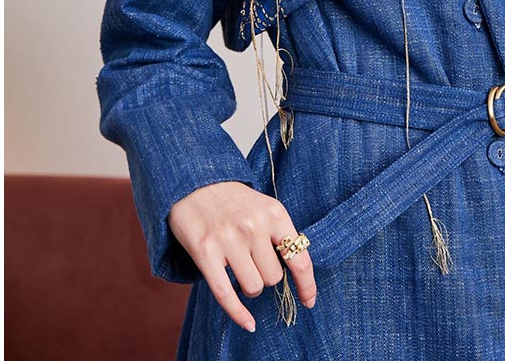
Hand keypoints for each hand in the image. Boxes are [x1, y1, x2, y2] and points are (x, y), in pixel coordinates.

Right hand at [168, 180, 316, 331]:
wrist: (195, 182)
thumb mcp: (264, 207)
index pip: (299, 258)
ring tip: (238, 267)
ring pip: (253, 287)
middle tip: (252, 260)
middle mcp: (253, 226)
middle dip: (265, 275)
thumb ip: (279, 234)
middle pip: (273, 277)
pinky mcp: (206, 252)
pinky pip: (226, 295)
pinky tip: (249, 323)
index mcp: (274, 214)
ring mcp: (229, 239)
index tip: (309, 301)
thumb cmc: (234, 200)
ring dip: (249, 285)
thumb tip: (297, 271)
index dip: (306, 284)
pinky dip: (239, 314)